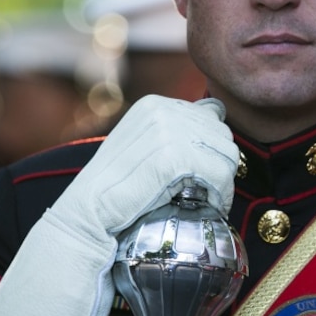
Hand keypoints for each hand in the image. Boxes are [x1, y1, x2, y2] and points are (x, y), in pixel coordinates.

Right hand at [53, 95, 238, 242]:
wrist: (89, 211)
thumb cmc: (118, 185)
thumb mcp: (145, 143)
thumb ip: (176, 128)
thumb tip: (218, 112)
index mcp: (156, 104)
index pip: (212, 115)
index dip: (213, 147)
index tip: (204, 171)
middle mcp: (164, 110)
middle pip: (222, 134)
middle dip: (221, 165)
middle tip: (210, 189)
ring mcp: (168, 131)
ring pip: (226, 154)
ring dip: (223, 182)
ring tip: (209, 198)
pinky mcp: (174, 157)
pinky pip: (219, 175)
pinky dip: (220, 195)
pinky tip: (210, 205)